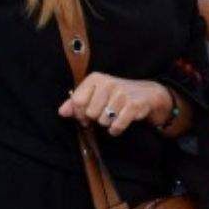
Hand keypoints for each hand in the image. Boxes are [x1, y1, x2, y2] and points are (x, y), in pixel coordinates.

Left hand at [58, 74, 173, 136]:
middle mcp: (108, 83)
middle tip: (105, 114)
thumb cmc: (116, 96)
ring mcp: (121, 93)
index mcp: (95, 78)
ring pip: (103, 121)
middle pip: (90, 113)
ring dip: (108, 124)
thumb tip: (62, 112)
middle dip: (96, 118)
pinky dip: (116, 129)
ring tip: (115, 116)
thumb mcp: (95, 95)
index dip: (80, 113)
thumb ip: (76, 103)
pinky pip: (116, 125)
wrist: (147, 94)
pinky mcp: (133, 105)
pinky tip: (120, 123)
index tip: (87, 115)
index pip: (77, 102)